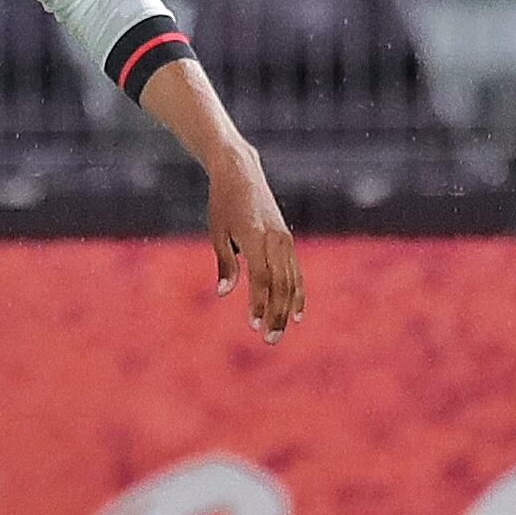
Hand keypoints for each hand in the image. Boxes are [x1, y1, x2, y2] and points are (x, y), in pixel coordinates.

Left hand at [205, 150, 303, 342]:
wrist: (241, 173)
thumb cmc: (223, 203)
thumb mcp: (218, 232)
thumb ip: (225, 263)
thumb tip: (224, 293)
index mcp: (255, 237)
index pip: (261, 278)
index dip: (258, 303)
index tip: (252, 325)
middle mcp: (275, 239)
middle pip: (280, 284)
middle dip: (276, 314)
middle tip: (270, 341)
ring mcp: (285, 240)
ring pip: (292, 281)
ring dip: (287, 309)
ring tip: (280, 332)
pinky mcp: (287, 240)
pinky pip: (296, 272)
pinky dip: (297, 293)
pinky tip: (296, 313)